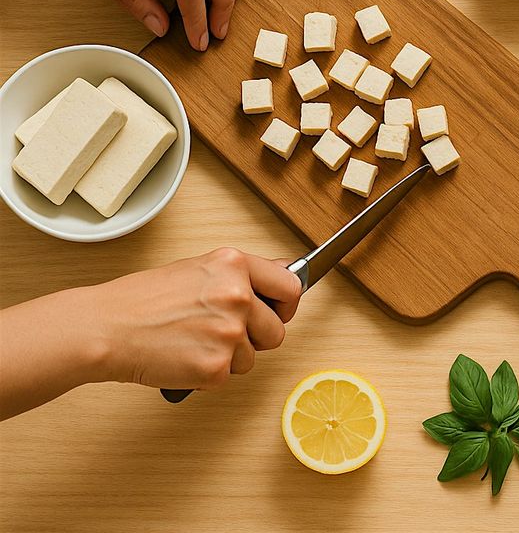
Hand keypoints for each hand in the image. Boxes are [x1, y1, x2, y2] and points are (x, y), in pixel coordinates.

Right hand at [92, 247, 301, 390]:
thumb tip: (285, 273)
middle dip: (254, 338)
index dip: (286, 304)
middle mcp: (237, 296)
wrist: (106, 328)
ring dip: (228, 357)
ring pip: (252, 357)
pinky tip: (183, 357)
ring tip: (192, 341)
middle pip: (276, 331)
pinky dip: (208, 373)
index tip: (279, 311)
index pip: (290, 286)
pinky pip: (228, 376)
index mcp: (234, 265)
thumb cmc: (143, 300)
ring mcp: (229, 333)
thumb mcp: (198, 269)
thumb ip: (242, 275)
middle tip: (219, 333)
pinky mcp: (216, 367)